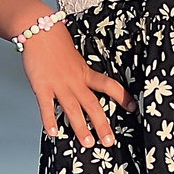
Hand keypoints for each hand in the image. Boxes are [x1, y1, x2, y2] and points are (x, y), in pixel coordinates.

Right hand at [25, 26, 126, 145]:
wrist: (39, 29)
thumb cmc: (55, 42)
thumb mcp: (74, 57)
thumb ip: (80, 72)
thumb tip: (86, 82)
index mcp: (85, 73)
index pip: (109, 85)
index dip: (122, 97)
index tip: (134, 108)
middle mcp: (75, 81)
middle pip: (93, 105)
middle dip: (102, 124)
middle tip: (109, 141)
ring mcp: (58, 84)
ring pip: (73, 109)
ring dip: (81, 127)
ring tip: (88, 143)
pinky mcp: (42, 85)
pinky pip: (47, 106)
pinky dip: (49, 120)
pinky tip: (53, 132)